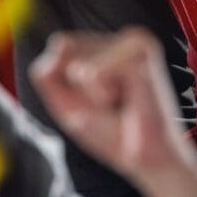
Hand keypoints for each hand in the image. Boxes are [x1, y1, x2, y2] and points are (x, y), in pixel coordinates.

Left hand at [31, 29, 196, 187]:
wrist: (147, 160)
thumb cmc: (113, 133)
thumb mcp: (68, 105)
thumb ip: (49, 75)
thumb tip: (55, 47)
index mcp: (112, 44)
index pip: (61, 44)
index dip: (65, 80)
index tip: (93, 99)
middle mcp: (125, 36)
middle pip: (65, 49)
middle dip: (76, 88)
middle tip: (108, 104)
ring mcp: (135, 41)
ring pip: (78, 66)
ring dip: (90, 96)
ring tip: (118, 102)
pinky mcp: (140, 54)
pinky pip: (93, 73)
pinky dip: (101, 95)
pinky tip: (128, 100)